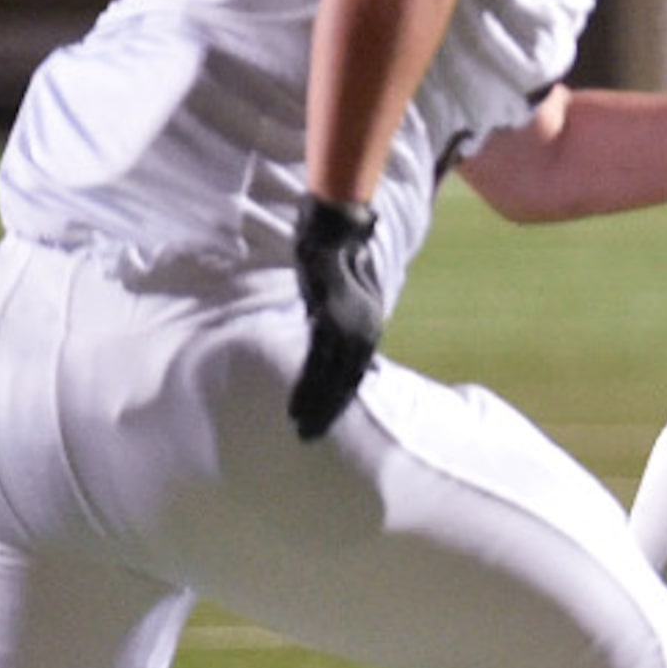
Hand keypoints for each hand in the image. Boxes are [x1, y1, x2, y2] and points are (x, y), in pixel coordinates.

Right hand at [289, 196, 383, 441]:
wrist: (339, 230)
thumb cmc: (340, 261)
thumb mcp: (348, 298)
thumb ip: (343, 324)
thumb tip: (338, 347)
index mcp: (367, 329)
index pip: (356, 374)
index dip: (341, 400)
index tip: (326, 422)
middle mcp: (363, 332)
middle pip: (347, 382)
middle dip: (329, 411)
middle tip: (310, 437)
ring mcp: (348, 326)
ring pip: (333, 377)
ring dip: (317, 404)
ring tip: (301, 427)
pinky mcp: (329, 318)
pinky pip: (319, 360)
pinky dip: (309, 384)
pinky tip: (298, 402)